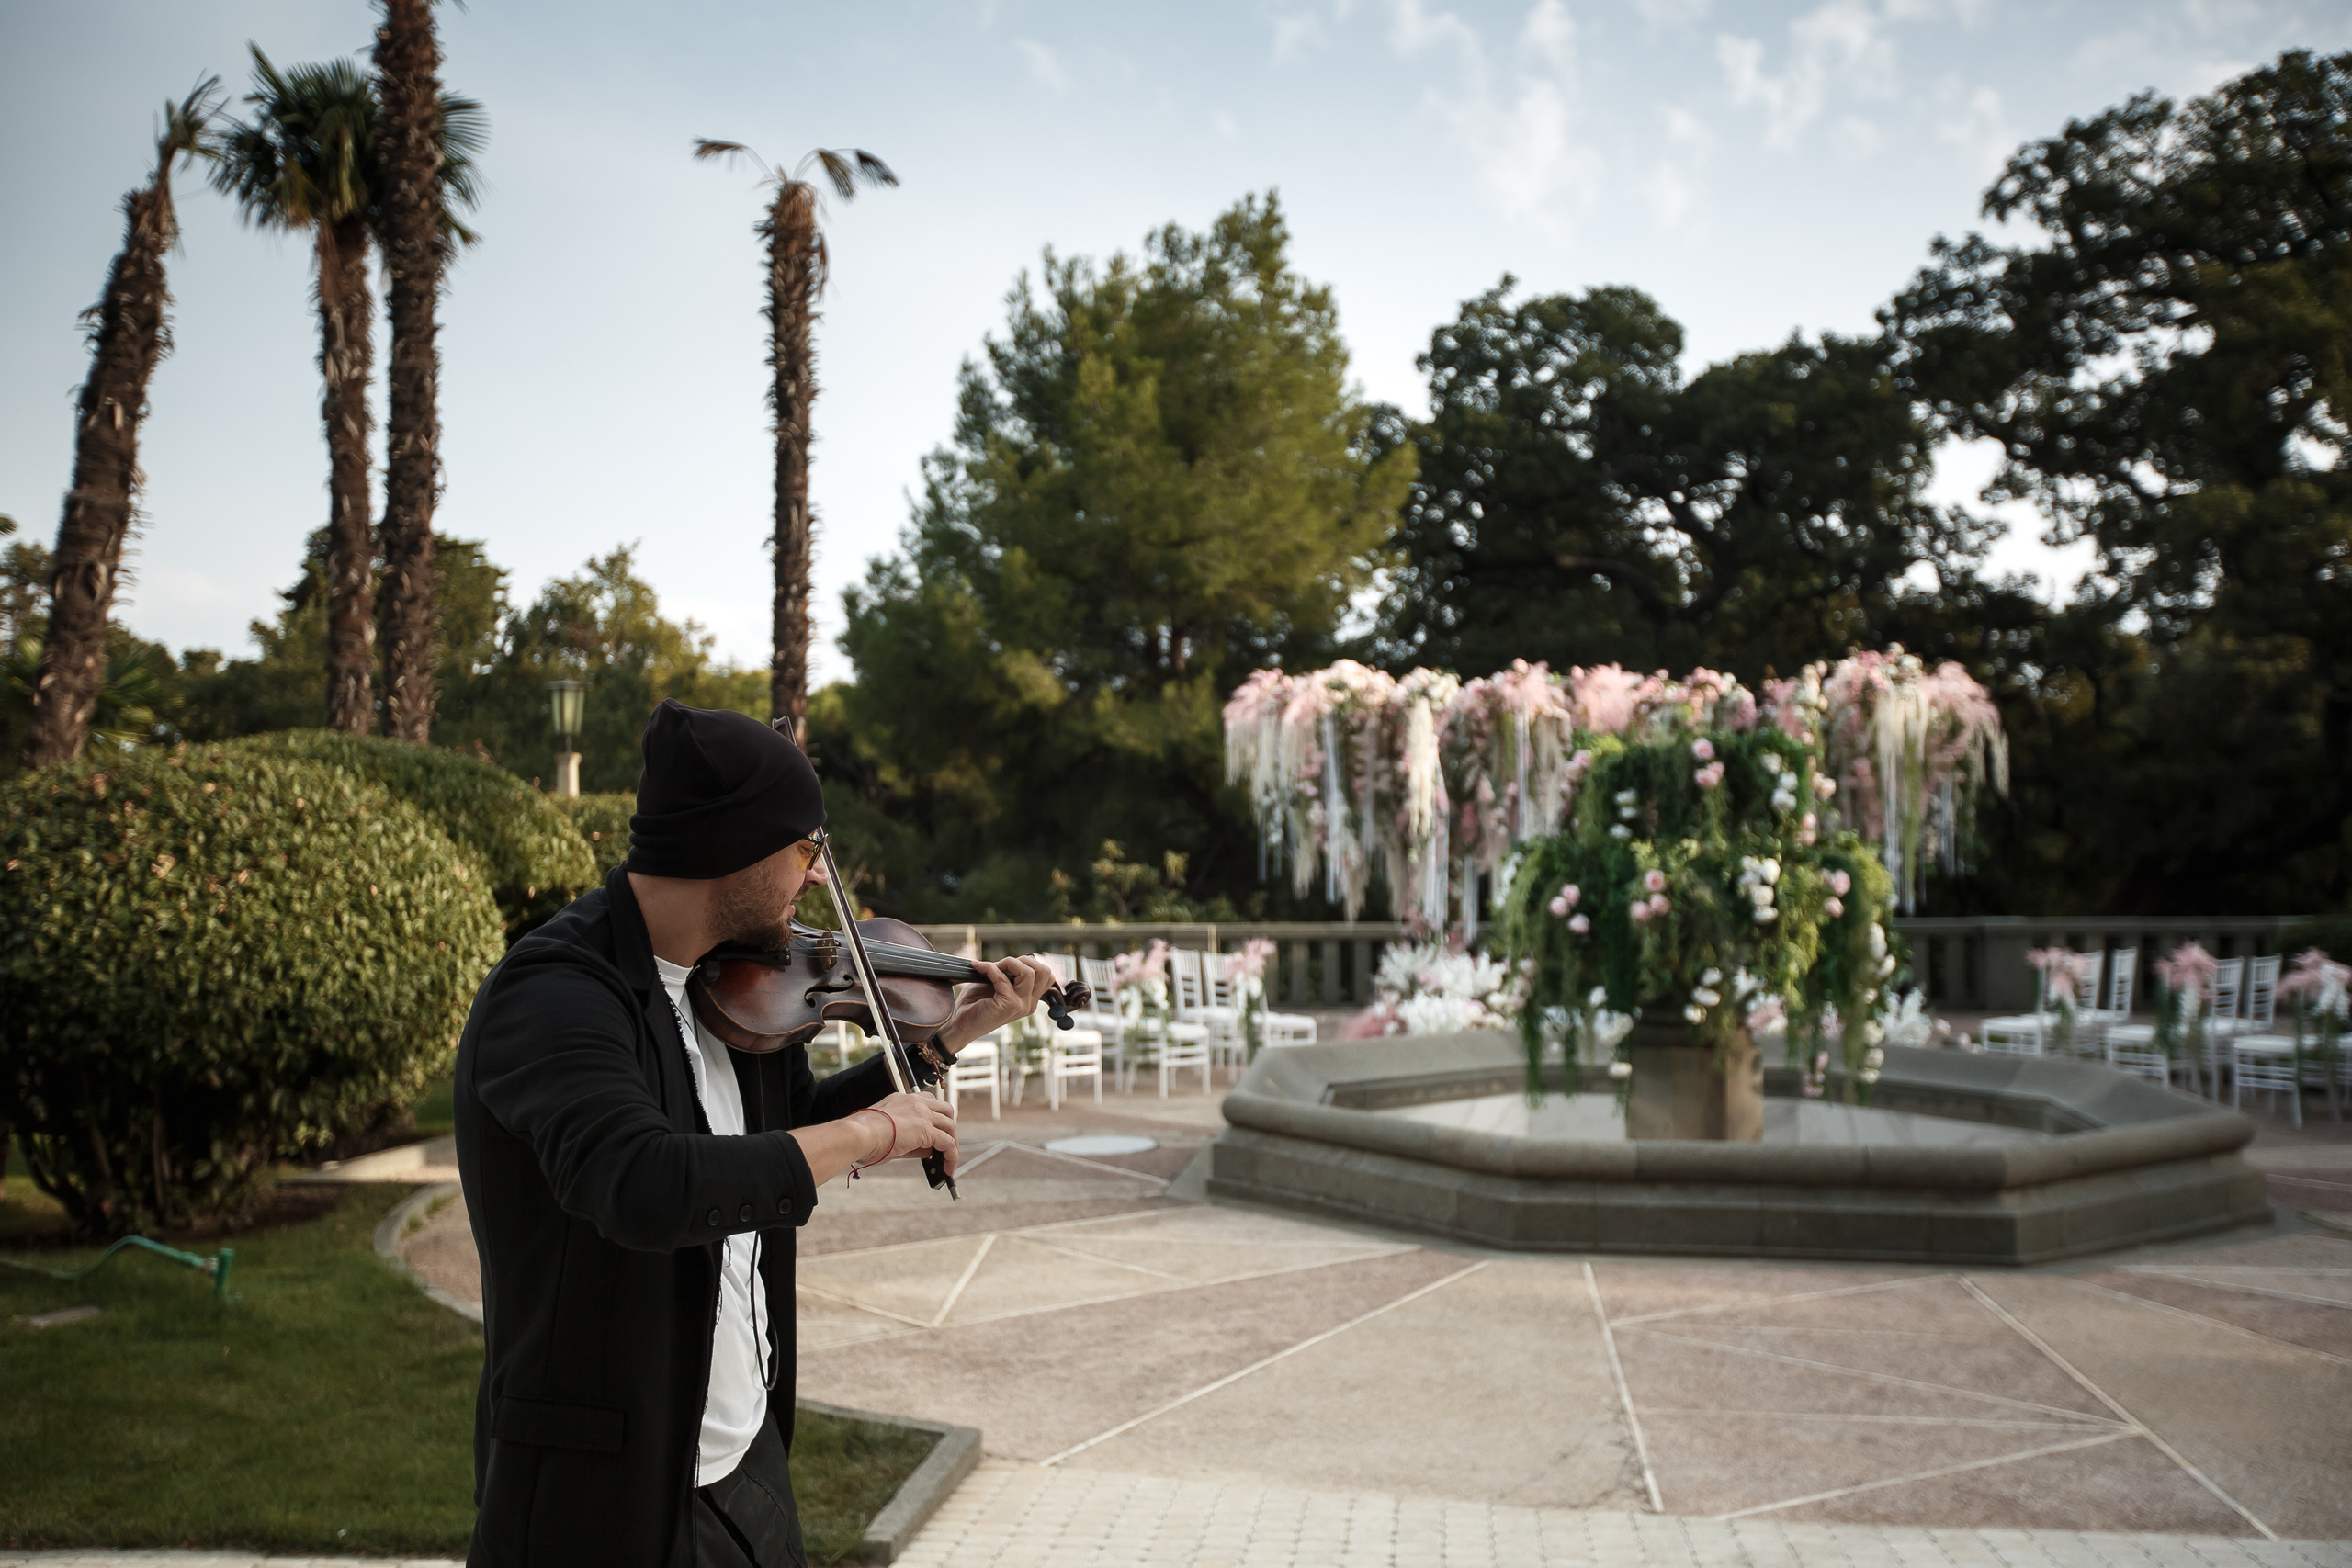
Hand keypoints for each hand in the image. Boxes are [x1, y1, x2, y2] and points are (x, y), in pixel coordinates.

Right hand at [862, 1090, 958, 1177]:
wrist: (858, 1135)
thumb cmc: (864, 1137)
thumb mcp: (890, 1135)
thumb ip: (910, 1140)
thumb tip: (927, 1151)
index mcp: (902, 1100)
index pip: (928, 1103)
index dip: (936, 1118)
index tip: (937, 1132)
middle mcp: (915, 1102)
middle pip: (945, 1111)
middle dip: (949, 1128)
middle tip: (948, 1146)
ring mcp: (922, 1114)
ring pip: (950, 1126)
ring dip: (952, 1145)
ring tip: (949, 1162)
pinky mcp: (926, 1129)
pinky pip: (947, 1143)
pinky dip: (951, 1156)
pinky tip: (948, 1168)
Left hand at [937, 954, 1057, 1053]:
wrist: (959, 1024)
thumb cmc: (975, 1004)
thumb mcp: (997, 984)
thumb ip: (1008, 973)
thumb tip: (1012, 960)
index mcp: (1030, 999)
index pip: (1047, 975)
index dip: (1029, 963)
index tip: (1008, 965)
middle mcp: (1029, 1004)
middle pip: (1045, 972)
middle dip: (1023, 960)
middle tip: (1002, 965)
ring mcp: (1020, 1005)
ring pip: (1028, 973)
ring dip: (1008, 962)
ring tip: (990, 967)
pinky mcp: (1008, 1005)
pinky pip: (1002, 978)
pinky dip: (989, 968)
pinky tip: (978, 968)